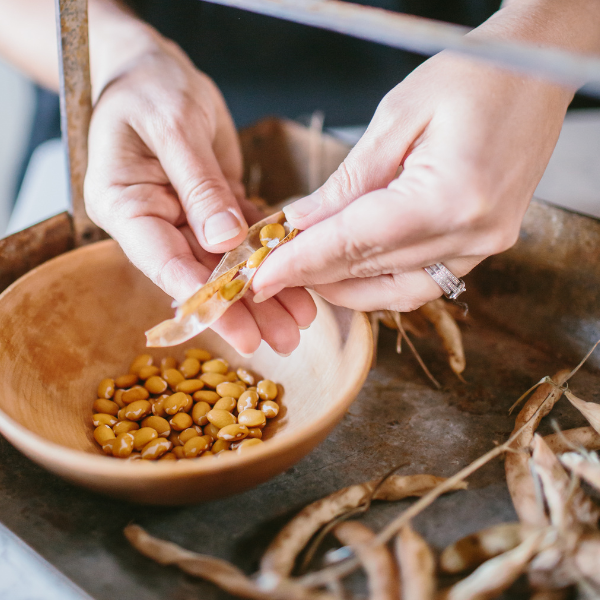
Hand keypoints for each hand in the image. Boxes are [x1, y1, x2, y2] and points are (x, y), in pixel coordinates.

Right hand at [85, 30, 315, 354]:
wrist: (154, 70)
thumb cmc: (149, 86)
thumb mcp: (173, 126)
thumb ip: (197, 184)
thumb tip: (223, 239)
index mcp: (124, 204)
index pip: (160, 259)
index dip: (197, 293)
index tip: (232, 324)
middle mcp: (153, 220)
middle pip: (198, 273)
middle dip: (240, 309)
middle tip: (277, 341)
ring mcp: (184, 217)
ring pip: (226, 264)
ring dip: (262, 292)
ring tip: (297, 323)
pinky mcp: (214, 207)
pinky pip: (244, 238)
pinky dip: (270, 257)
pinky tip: (297, 279)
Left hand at [252, 48, 572, 311]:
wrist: (537, 70)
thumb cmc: (473, 76)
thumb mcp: (395, 118)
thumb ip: (346, 183)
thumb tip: (300, 223)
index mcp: (449, 197)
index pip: (352, 243)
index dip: (299, 262)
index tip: (258, 277)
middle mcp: (470, 234)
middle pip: (369, 270)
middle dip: (312, 273)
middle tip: (270, 270)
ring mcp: (483, 246)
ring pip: (395, 291)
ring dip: (344, 286)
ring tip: (305, 271)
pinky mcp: (484, 246)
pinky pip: (422, 283)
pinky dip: (380, 282)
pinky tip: (351, 270)